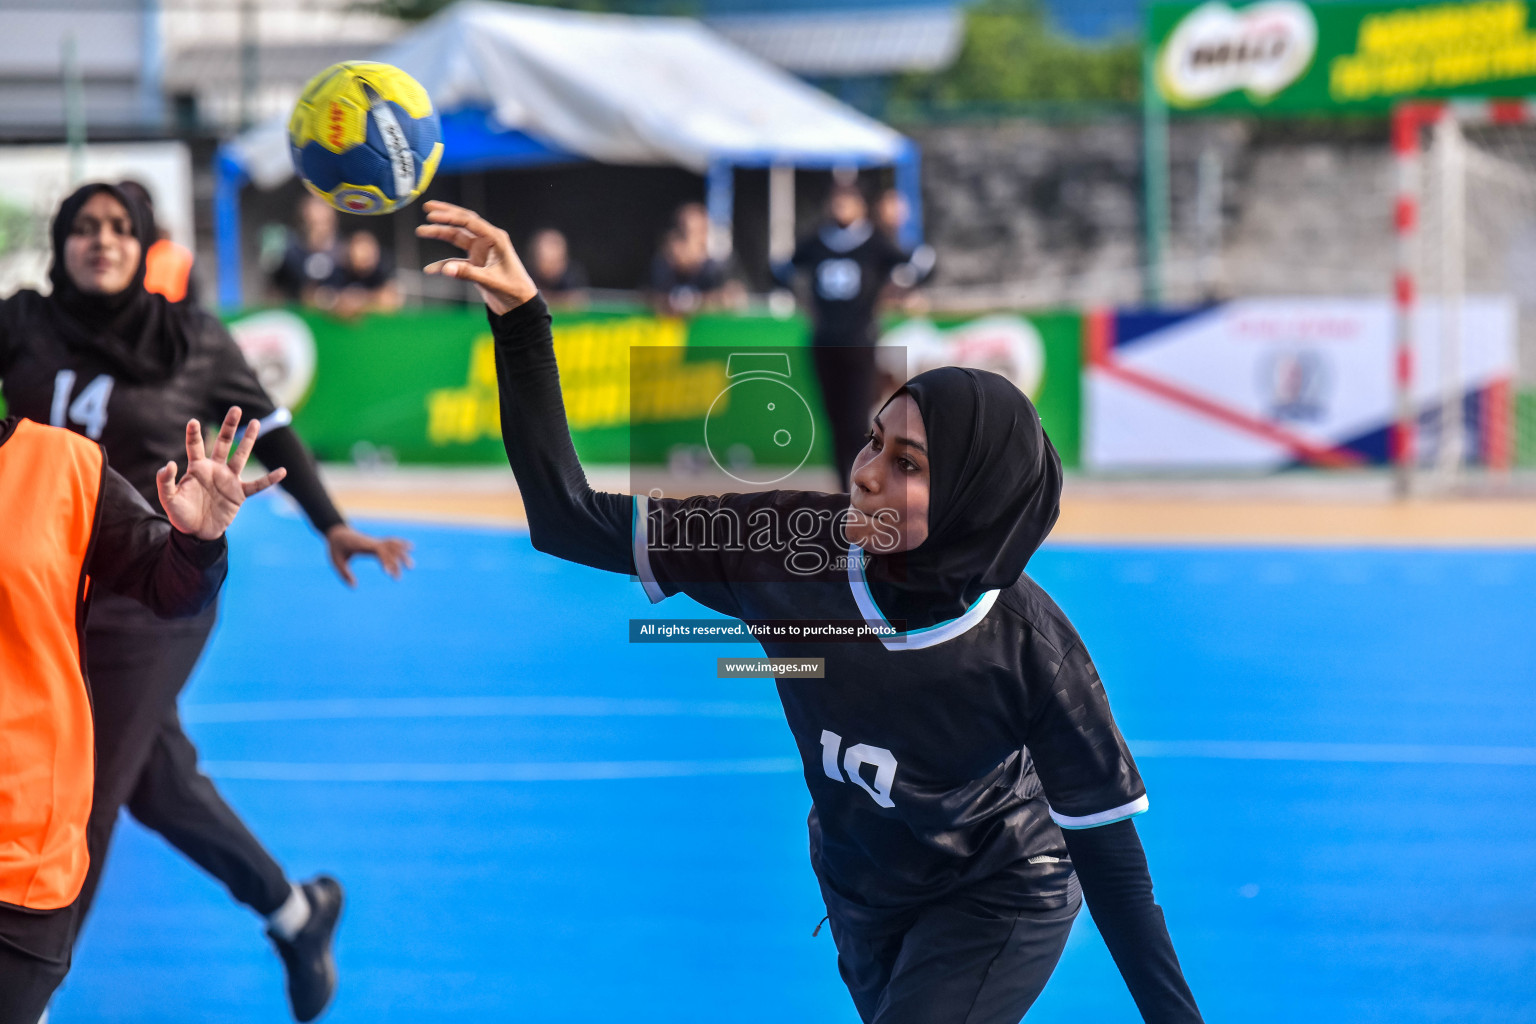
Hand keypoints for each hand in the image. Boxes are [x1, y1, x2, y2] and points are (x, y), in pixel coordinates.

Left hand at [157, 407, 287, 539]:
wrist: (197, 533)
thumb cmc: (181, 514)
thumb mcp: (168, 499)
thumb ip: (165, 481)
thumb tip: (168, 463)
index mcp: (197, 468)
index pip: (195, 446)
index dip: (194, 434)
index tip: (193, 421)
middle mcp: (215, 469)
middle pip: (223, 443)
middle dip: (229, 426)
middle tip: (236, 409)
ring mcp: (229, 480)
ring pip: (241, 456)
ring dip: (248, 440)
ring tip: (256, 422)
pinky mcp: (240, 494)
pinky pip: (258, 484)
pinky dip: (270, 479)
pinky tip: (283, 471)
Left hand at [324, 524, 414, 586]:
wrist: (336, 532)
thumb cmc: (336, 547)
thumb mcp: (336, 561)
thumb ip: (344, 574)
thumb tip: (354, 586)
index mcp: (363, 545)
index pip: (379, 551)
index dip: (386, 561)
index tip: (389, 574)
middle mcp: (372, 543)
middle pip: (389, 549)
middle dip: (398, 561)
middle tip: (402, 575)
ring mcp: (375, 542)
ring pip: (393, 546)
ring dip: (402, 554)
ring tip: (411, 566)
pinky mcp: (376, 543)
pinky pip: (391, 543)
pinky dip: (401, 545)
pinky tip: (410, 548)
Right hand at [416, 201, 537, 314]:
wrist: (520, 305)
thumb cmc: (512, 290)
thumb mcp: (490, 281)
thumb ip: (468, 273)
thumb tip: (444, 270)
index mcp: (495, 238)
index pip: (470, 221)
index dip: (450, 216)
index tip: (431, 214)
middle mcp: (487, 241)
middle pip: (463, 222)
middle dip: (445, 215)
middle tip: (427, 208)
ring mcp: (481, 251)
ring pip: (457, 237)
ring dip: (440, 234)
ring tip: (421, 231)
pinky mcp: (476, 263)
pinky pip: (456, 260)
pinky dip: (443, 264)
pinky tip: (429, 270)